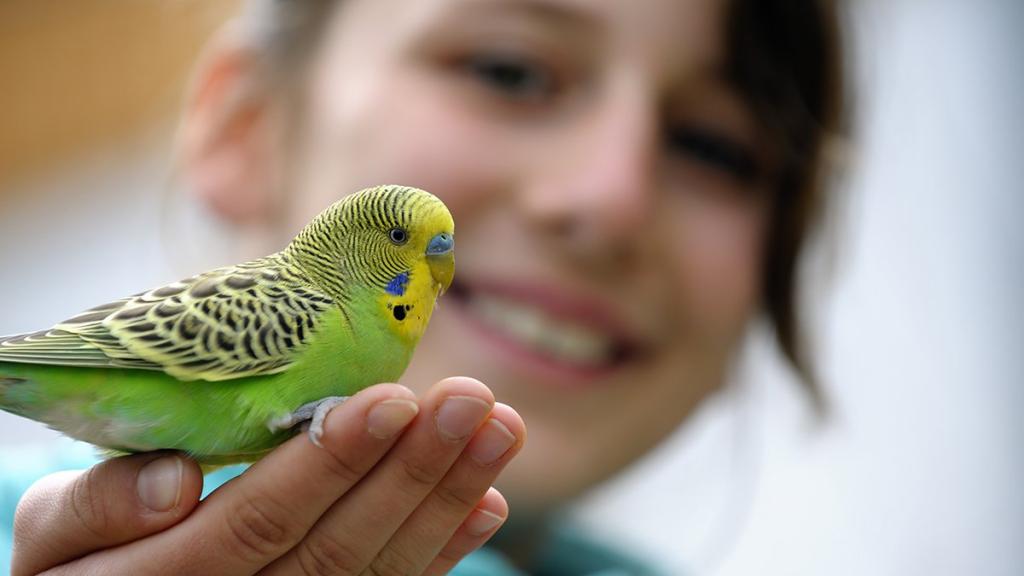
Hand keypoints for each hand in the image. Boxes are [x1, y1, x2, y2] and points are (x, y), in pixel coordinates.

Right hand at [12, 377, 524, 574]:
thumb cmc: (80, 561)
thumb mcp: (58, 533)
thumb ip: (99, 504)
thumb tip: (174, 480)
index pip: (259, 520)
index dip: (328, 462)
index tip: (393, 399)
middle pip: (337, 548)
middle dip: (411, 471)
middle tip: (474, 401)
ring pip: (376, 573)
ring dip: (445, 500)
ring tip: (501, 430)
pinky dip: (442, 551)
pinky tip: (487, 501)